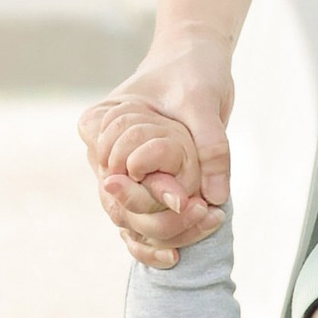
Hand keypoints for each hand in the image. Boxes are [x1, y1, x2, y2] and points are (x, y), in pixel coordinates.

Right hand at [79, 34, 233, 268]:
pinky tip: (174, 257)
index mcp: (101, 122)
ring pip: (126, 217)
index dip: (136, 192)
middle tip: (202, 217)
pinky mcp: (143, 182)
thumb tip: (216, 197)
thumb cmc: (192, 71)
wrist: (196, 60)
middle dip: (154, 218)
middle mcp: (103, 150)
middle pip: (115, 201)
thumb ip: (209, 145)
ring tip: (201, 230)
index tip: (180, 200)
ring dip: (161, 232)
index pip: (106, 169)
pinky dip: (153, 240)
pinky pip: (137, 219)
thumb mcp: (202, 102)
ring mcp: (121, 170)